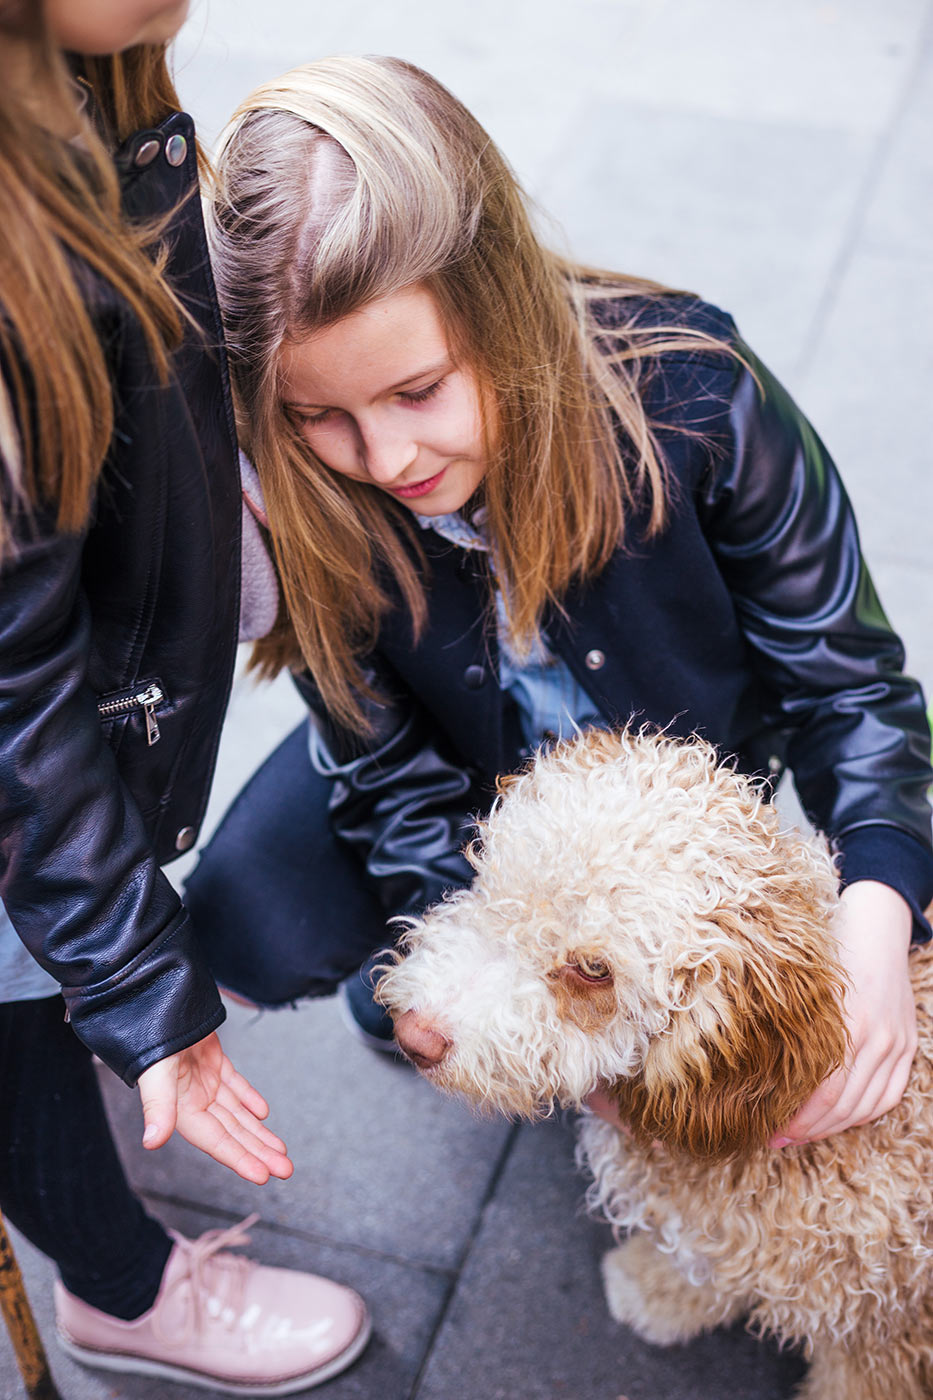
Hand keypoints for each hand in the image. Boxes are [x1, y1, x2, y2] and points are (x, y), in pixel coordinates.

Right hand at [137, 1032, 293, 1183]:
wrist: (155, 996)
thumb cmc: (153, 1033)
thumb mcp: (157, 1071)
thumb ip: (158, 1106)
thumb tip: (153, 1141)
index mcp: (181, 1107)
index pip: (216, 1140)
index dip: (239, 1158)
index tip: (263, 1175)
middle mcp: (193, 1099)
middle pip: (232, 1132)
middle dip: (259, 1151)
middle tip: (285, 1169)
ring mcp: (203, 1080)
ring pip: (238, 1113)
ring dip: (259, 1132)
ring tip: (280, 1151)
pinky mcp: (212, 1059)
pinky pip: (235, 1085)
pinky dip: (249, 1099)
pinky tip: (263, 1113)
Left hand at [771, 879, 915, 1147]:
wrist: (876, 926)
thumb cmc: (827, 949)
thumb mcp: (801, 982)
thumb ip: (783, 1021)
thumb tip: (744, 1062)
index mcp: (847, 1023)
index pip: (822, 1092)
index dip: (793, 1118)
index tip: (763, 1127)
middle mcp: (877, 1038)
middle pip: (842, 1106)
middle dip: (805, 1129)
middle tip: (773, 1138)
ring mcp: (896, 1044)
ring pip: (865, 1106)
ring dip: (831, 1128)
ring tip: (799, 1135)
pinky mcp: (907, 1046)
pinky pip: (889, 1096)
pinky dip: (862, 1115)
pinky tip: (837, 1121)